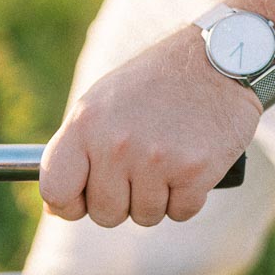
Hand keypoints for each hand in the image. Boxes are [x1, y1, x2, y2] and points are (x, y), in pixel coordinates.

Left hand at [39, 27, 259, 226]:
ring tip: (168, 156)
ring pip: (145, 216)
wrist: (219, 58)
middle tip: (140, 167)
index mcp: (85, 123)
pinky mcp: (193, 171)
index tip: (81, 201)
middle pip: (104, 214)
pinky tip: (190, 162)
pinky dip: (188, 196)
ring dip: (158, 197)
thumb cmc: (155, 84)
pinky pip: (180, 212)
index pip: (55, 189)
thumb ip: (77, 148)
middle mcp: (115, 143)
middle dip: (121, 200)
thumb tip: (55, 205)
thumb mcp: (103, 101)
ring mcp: (155, 159)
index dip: (67, 204)